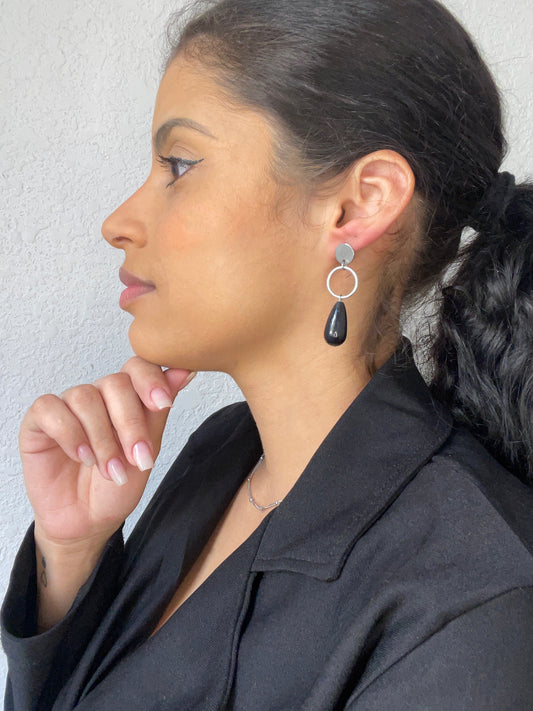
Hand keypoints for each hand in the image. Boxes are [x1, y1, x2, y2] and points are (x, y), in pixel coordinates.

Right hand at [19, 357, 195, 551]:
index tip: (164, 402)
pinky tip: (81, 456)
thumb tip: (184, 369)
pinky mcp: (38, 422)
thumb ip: (159, 409)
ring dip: (102, 438)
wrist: (87, 522)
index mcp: (126, 396)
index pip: (137, 367)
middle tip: (138, 459)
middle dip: (130, 423)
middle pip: (114, 383)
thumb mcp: (147, 449)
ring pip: (84, 397)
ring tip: (109, 471)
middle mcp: (97, 395)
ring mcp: (67, 406)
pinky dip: (69, 433)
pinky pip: (49, 408)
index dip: (150, 380)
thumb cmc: (117, 486)